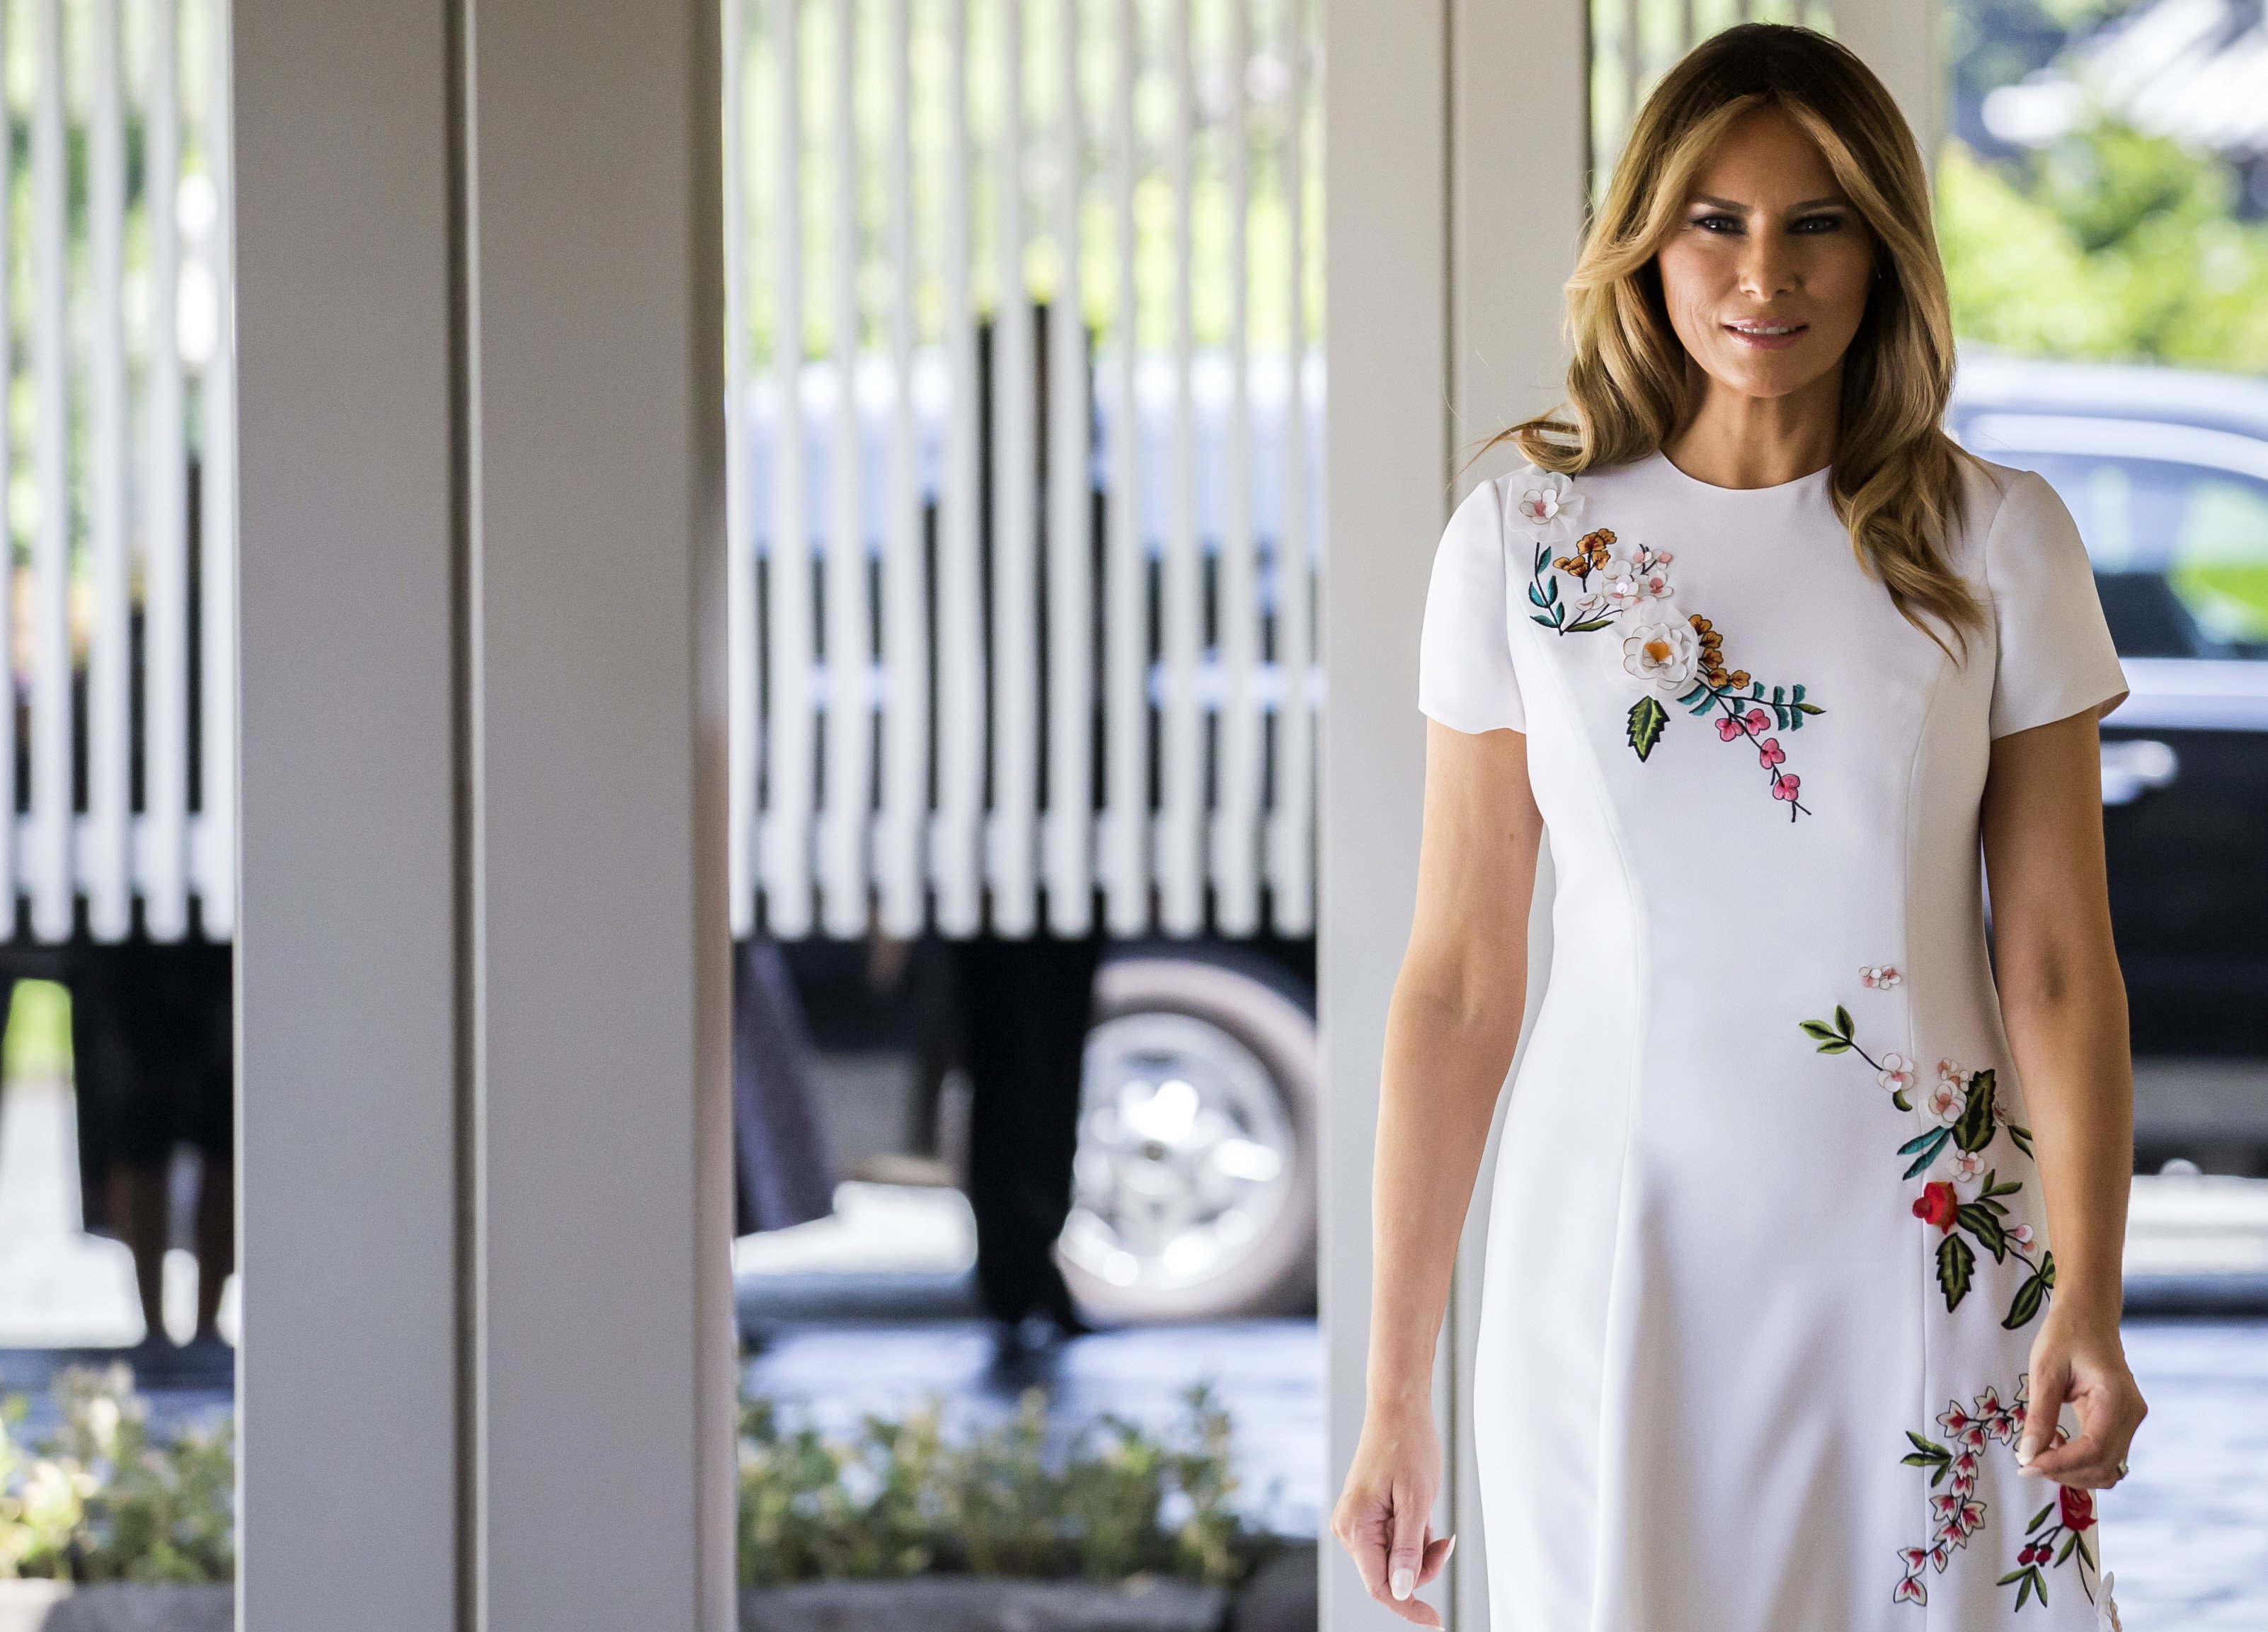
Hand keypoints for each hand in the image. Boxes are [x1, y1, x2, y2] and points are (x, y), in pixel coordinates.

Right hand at [1331, 1401, 1455, 1626]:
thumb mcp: (1416, 1500)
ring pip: (1393, 1559)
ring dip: (1418, 1546)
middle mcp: (1349, 1528)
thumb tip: (1402, 1591)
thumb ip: (1409, 1549)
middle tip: (1445, 1541)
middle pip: (1389, 1574)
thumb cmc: (1408, 1445)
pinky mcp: (1364, 1514)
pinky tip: (1418, 1508)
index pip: (1380, 1587)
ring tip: (1428, 1514)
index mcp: (1356, 1527)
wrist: (1398, 1407)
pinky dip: (1412, 1533)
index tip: (1436, 1622)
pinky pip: (1392, 1540)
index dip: (1409, 1606)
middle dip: (1421, 1566)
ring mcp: (1355, 1521)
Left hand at [2017, 1310, 2145, 1489]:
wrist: (2088, 1316)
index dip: (2061, 1464)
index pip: (2094, 1449)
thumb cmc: (2065, 1336)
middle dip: (2065, 1472)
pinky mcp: (2122, 1423)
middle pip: (2104, 1465)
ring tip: (2040, 1452)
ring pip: (2108, 1467)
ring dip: (2074, 1471)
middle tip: (2028, 1462)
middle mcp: (2132, 1414)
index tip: (2027, 1464)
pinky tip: (2055, 1444)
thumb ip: (2039, 1415)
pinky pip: (2106, 1455)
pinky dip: (2081, 1461)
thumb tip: (2027, 1456)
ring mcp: (2131, 1420)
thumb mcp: (2044, 1371)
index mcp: (2116, 1398)